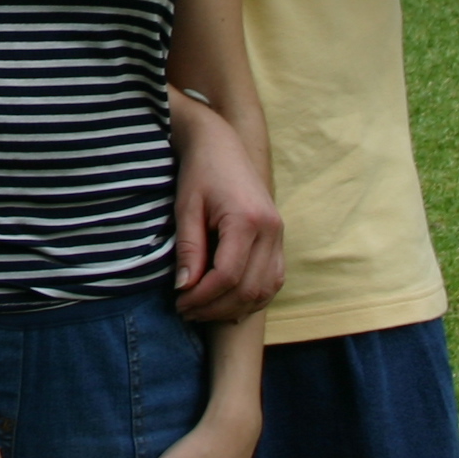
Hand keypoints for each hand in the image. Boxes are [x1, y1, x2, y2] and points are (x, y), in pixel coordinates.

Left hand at [172, 110, 283, 323]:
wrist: (221, 146)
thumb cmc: (199, 173)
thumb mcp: (186, 208)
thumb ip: (189, 248)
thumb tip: (185, 288)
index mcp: (248, 220)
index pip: (228, 275)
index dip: (202, 296)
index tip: (179, 302)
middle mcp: (271, 230)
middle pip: (248, 288)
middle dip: (216, 308)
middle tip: (186, 311)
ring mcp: (279, 236)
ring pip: (265, 290)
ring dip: (234, 307)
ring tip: (203, 310)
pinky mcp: (279, 239)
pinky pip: (272, 281)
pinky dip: (252, 298)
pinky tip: (227, 303)